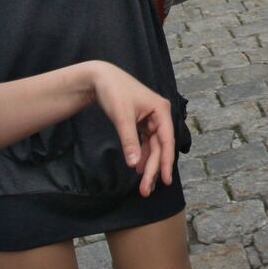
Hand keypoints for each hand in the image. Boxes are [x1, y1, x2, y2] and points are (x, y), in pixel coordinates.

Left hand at [90, 62, 175, 196]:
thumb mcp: (122, 117)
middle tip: (146, 190)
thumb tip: (135, 165)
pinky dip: (142, 155)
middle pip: (160, 147)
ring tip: (144, 186)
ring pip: (153, 147)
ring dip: (149, 165)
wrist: (100, 78)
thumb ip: (130, 141)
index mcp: (161, 110)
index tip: (165, 180)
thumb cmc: (114, 92)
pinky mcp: (142, 122)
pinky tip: (139, 169)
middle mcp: (160, 115)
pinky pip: (145, 143)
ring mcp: (151, 119)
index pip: (167, 141)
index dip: (166, 162)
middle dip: (154, 169)